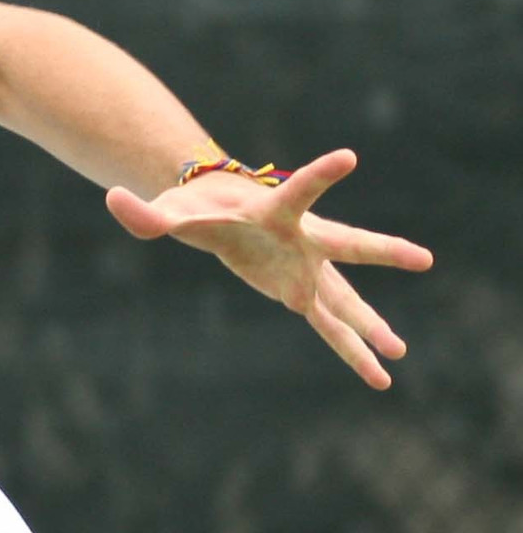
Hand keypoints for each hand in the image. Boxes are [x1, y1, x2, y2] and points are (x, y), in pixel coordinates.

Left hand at [104, 148, 433, 389]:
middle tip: (422, 258)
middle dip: (381, 251)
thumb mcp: (168, 211)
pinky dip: (353, 349)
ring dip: (371, 325)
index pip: (299, 189)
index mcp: (275, 211)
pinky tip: (380, 376)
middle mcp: (302, 238)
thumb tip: (110, 198)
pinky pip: (331, 325)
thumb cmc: (194, 207)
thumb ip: (143, 211)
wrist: (217, 212)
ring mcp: (307, 267)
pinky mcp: (302, 291)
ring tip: (400, 353)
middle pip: (347, 243)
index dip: (319, 174)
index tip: (349, 157)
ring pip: (346, 297)